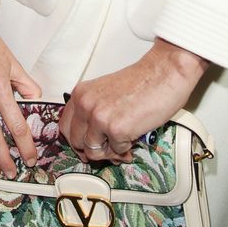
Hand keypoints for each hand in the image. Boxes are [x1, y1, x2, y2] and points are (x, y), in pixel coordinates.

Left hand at [59, 37, 208, 164]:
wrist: (162, 73)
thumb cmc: (141, 82)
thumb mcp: (104, 93)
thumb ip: (93, 112)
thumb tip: (91, 139)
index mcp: (81, 94)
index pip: (65, 127)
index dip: (77, 141)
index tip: (86, 146)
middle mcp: (86, 104)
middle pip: (76, 142)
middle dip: (93, 150)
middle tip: (108, 148)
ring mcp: (99, 117)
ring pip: (94, 152)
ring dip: (110, 152)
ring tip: (124, 141)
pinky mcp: (116, 129)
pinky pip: (116, 152)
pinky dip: (126, 149)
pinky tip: (134, 137)